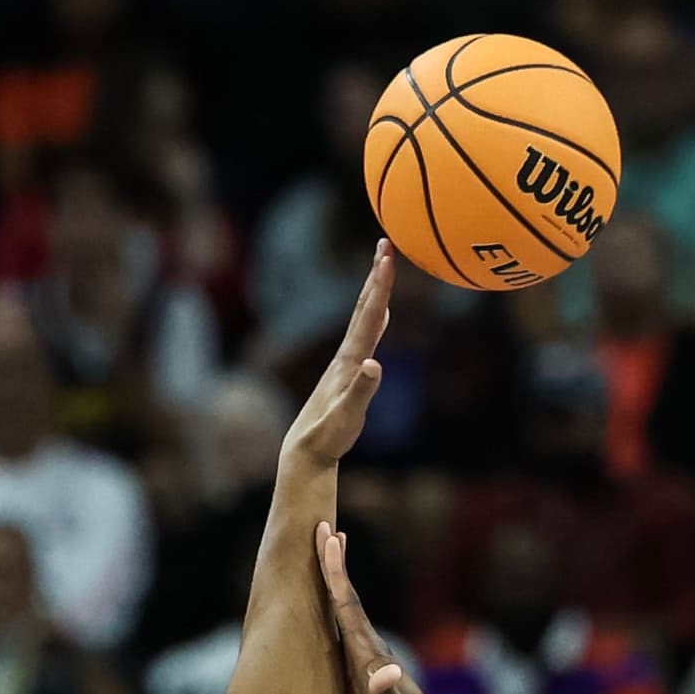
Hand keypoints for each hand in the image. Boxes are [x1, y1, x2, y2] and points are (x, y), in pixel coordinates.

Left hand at [285, 243, 396, 471]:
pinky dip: (376, 315)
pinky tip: (382, 312)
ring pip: (364, 317)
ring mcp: (346, 361)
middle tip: (385, 243)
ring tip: (383, 265)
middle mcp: (347, 355)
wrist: (307, 449)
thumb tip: (377, 364)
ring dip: (375, 290)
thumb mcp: (347, 417)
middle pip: (365, 307)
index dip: (380, 285)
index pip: (369, 316)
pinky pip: (366, 334)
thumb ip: (362, 391)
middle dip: (376, 275)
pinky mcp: (348, 371)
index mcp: (350, 361)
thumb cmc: (328, 436)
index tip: (388, 255)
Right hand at [318, 523, 472, 693]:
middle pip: (347, 600)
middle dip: (334, 564)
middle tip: (324, 527)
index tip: (328, 539)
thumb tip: (385, 672)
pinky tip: (327, 609)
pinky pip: (340, 637)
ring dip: (334, 583)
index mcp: (370, 657)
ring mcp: (365, 663)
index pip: (349, 607)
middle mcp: (369, 652)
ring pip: (344, 614)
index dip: (336, 574)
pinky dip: (333, 615)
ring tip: (327, 553)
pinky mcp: (360, 678)